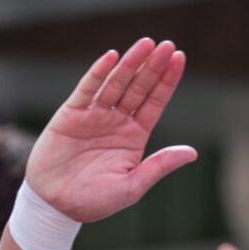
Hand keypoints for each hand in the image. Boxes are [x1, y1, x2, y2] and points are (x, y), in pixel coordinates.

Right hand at [25, 38, 197, 222]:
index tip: (179, 59)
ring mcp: (95, 116)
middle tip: (167, 45)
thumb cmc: (95, 200)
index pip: (155, 101)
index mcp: (135, 136)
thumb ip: (159, 166)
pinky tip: (112, 57)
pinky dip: (99, 73)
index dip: (167, 80)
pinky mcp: (71, 115)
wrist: (55, 205)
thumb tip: (192, 153)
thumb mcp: (132, 186)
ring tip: (146, 43)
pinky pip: (87, 89)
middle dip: (153, 66)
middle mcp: (117, 121)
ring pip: (116, 83)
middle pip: (139, 87)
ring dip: (130, 63)